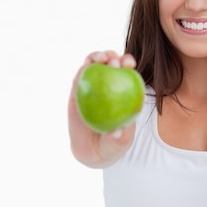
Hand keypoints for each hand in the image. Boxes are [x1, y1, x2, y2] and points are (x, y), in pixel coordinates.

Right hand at [68, 50, 137, 167]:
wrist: (92, 151)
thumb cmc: (112, 145)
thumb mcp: (120, 143)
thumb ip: (120, 138)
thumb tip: (116, 134)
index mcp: (124, 92)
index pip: (128, 73)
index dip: (128, 63)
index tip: (129, 64)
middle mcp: (108, 86)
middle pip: (111, 64)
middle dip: (112, 56)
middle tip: (113, 61)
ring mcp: (92, 87)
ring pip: (93, 66)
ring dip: (96, 57)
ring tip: (99, 59)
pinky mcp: (77, 91)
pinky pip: (79, 78)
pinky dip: (82, 70)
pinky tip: (84, 67)